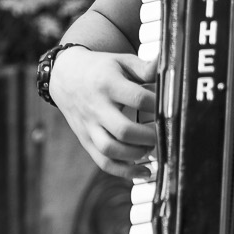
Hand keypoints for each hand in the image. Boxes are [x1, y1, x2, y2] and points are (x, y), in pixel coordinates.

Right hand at [49, 47, 158, 180]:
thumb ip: (144, 68)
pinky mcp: (86, 139)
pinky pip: (103, 162)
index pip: (137, 98)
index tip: (169, 108)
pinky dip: (124, 171)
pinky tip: (143, 171)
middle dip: (149, 137)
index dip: (157, 105)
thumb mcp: (121, 61)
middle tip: (162, 133)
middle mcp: (96, 106)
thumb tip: (168, 65)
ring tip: (151, 148)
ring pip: (111, 150)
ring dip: (136, 154)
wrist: (64, 76)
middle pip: (123, 130)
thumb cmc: (100, 68)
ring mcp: (89, 126)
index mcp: (107, 83)